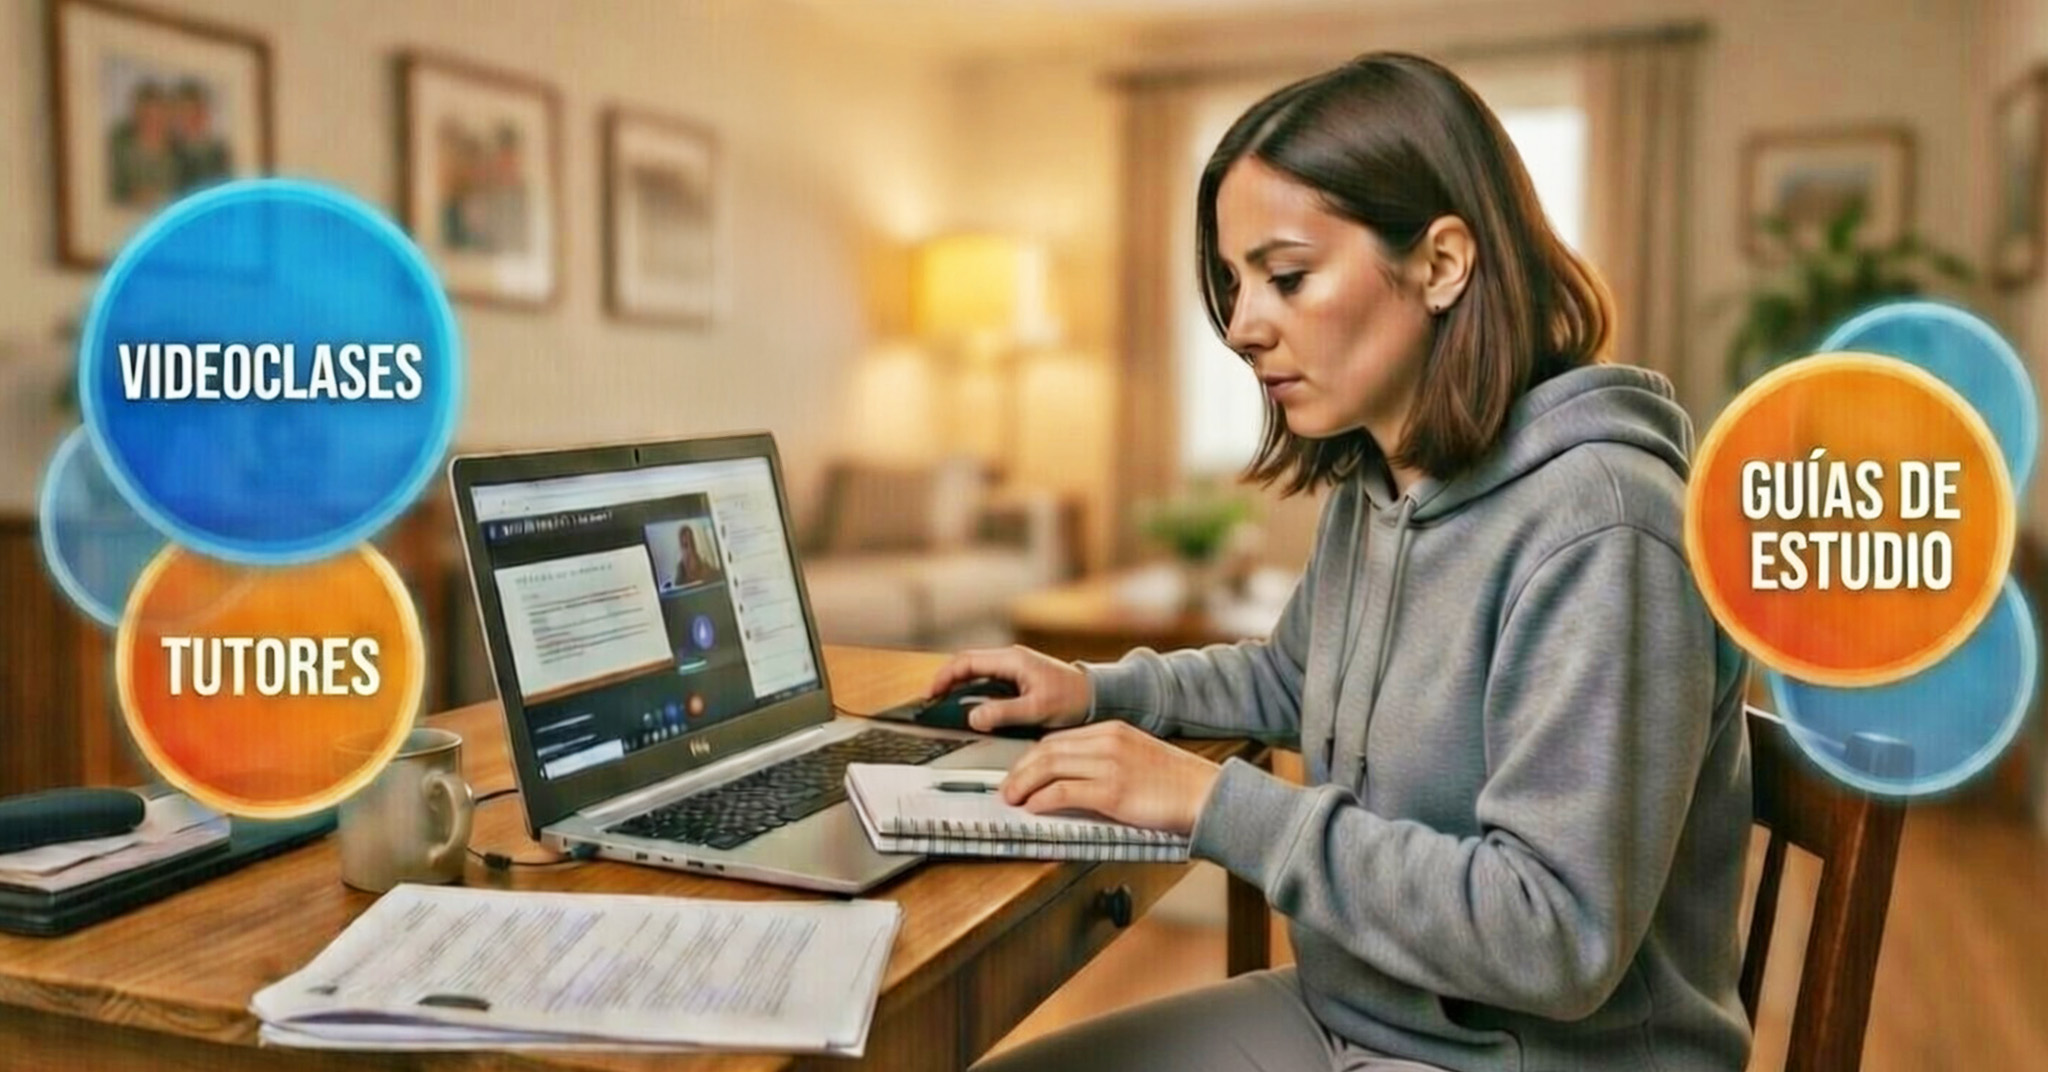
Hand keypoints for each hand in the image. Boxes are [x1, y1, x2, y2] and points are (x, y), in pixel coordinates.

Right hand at [928, 645, 1092, 732]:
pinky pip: (987, 682)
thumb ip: (1004, 713)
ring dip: (958, 687)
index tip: (931, 694)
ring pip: (976, 673)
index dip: (944, 677)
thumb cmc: (1072, 699)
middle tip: (931, 702)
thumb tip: (973, 717)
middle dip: (946, 681)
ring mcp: (1013, 668)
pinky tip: (969, 707)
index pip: (967, 661)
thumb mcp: (1037, 709)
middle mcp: (1010, 659)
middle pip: (967, 664)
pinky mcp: (1017, 679)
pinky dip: (973, 692)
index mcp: (1012, 660)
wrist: (1097, 697)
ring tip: (944, 706)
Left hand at [999, 722, 1221, 835]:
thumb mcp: (1138, 757)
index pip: (1058, 739)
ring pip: (1048, 766)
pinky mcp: (1112, 792)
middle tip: (1006, 789)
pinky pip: (1064, 791)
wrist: (1208, 794)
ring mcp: (1109, 765)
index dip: (1031, 757)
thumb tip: (1073, 780)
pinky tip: (1033, 808)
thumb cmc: (1177, 784)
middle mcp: (1107, 741)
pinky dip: (1042, 800)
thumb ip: (1107, 760)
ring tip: (1012, 799)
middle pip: (1046, 749)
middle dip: (1019, 770)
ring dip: (1022, 785)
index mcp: (1113, 730)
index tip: (1019, 773)